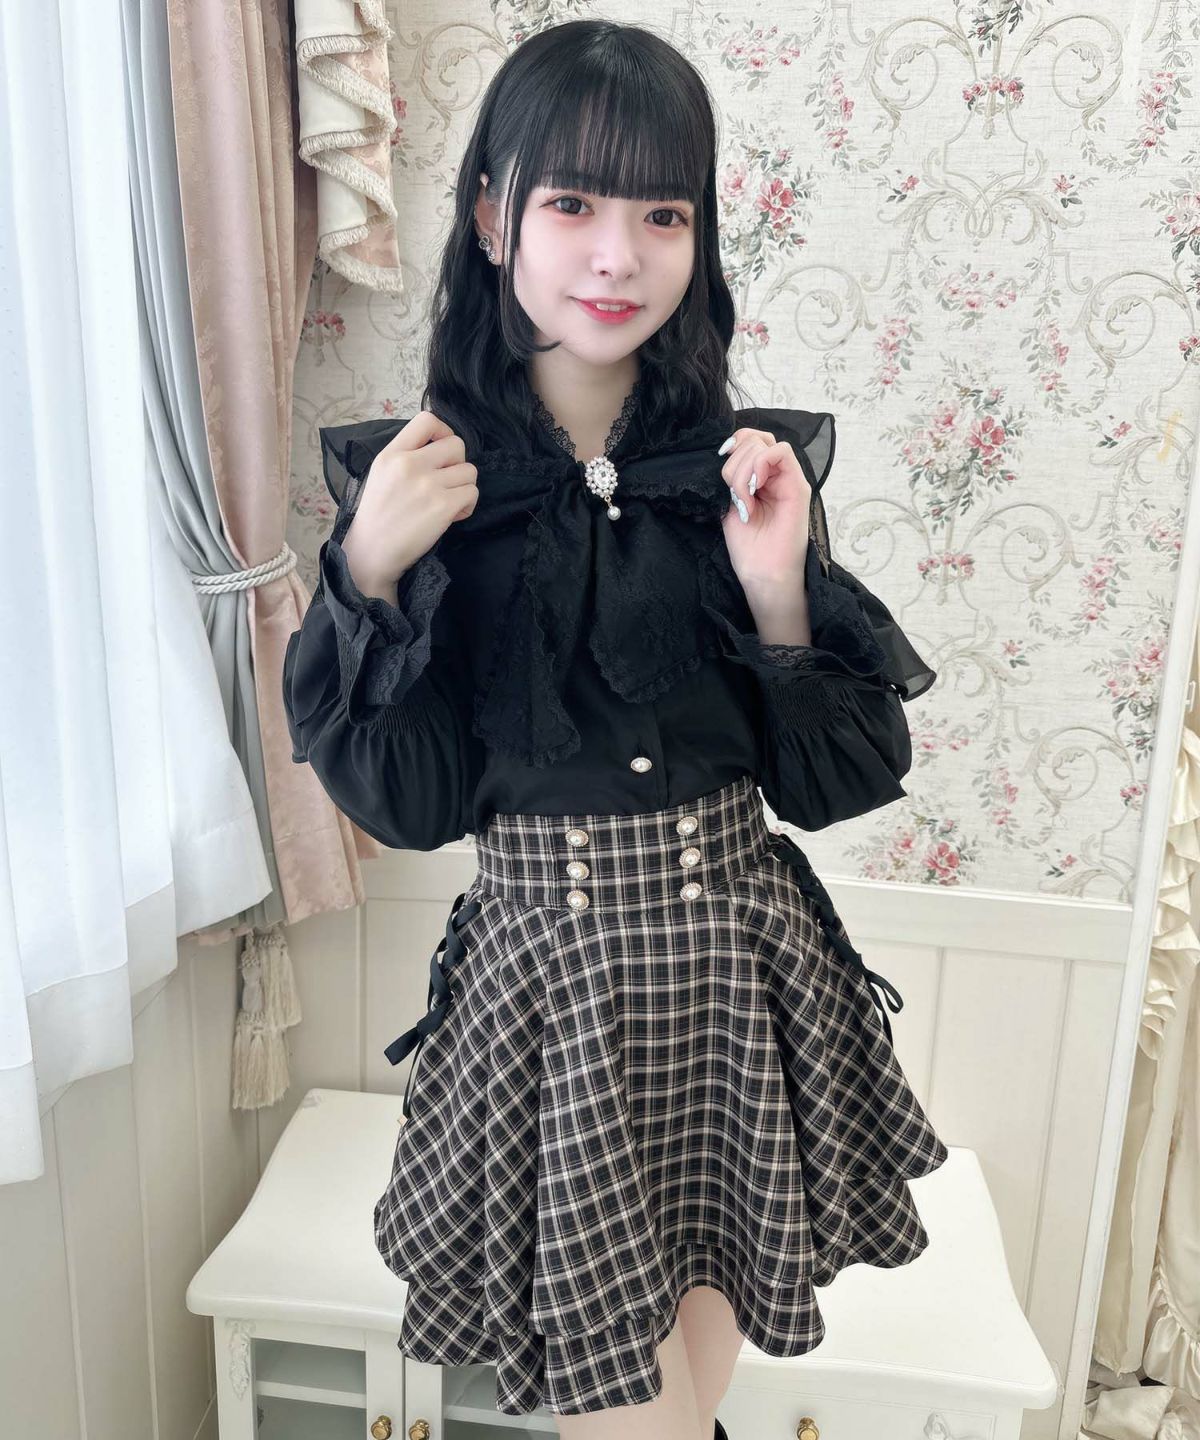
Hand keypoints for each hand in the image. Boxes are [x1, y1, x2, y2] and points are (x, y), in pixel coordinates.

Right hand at [340, 411, 478, 586]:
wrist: (371, 552)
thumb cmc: (377, 516)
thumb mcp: (381, 473)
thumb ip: (406, 455)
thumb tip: (439, 446)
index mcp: (392, 453)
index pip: (427, 420)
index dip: (444, 431)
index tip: (442, 450)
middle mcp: (410, 464)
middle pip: (458, 445)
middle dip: (457, 464)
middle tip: (445, 483)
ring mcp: (428, 484)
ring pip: (470, 471)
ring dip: (464, 487)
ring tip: (448, 502)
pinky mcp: (443, 506)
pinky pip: (472, 493)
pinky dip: (467, 506)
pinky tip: (452, 515)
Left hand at [718, 426, 812, 593]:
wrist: (763, 572)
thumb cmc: (749, 546)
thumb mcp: (730, 503)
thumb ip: (732, 478)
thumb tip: (724, 452)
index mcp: (760, 477)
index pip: (749, 439)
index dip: (732, 445)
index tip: (720, 465)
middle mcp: (776, 475)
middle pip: (753, 440)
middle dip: (734, 465)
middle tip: (735, 496)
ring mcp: (789, 479)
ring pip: (763, 445)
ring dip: (744, 472)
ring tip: (744, 502)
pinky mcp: (799, 486)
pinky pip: (782, 452)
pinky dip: (760, 465)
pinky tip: (755, 490)